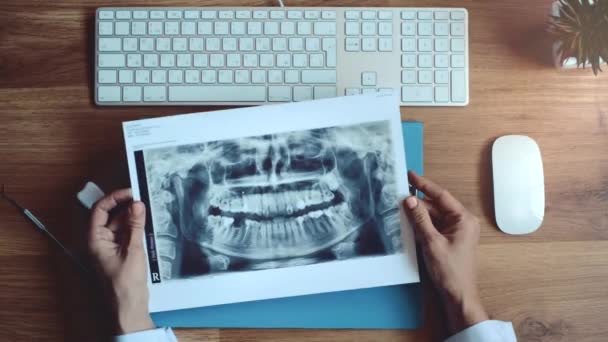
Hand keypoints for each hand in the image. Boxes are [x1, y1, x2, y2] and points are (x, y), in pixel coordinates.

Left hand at [88, 188, 154, 334]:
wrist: (128, 306)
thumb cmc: (124, 285)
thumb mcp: (133, 250)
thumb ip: (135, 225)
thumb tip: (137, 205)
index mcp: (94, 240)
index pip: (99, 210)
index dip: (114, 198)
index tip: (130, 192)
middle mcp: (98, 241)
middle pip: (109, 215)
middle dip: (124, 206)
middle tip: (141, 199)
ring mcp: (108, 246)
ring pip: (118, 223)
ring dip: (131, 216)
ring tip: (145, 210)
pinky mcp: (119, 251)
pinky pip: (125, 233)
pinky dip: (134, 226)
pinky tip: (144, 223)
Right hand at [403, 171, 487, 333]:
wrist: (458, 296)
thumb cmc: (450, 271)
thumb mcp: (432, 243)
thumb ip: (420, 220)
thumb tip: (409, 200)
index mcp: (463, 219)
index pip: (441, 196)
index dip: (423, 185)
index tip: (409, 175)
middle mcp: (462, 222)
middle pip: (436, 205)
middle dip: (418, 202)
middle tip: (398, 194)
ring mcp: (456, 231)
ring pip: (434, 216)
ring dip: (418, 214)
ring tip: (400, 207)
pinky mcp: (449, 240)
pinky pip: (434, 226)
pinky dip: (421, 224)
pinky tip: (408, 222)